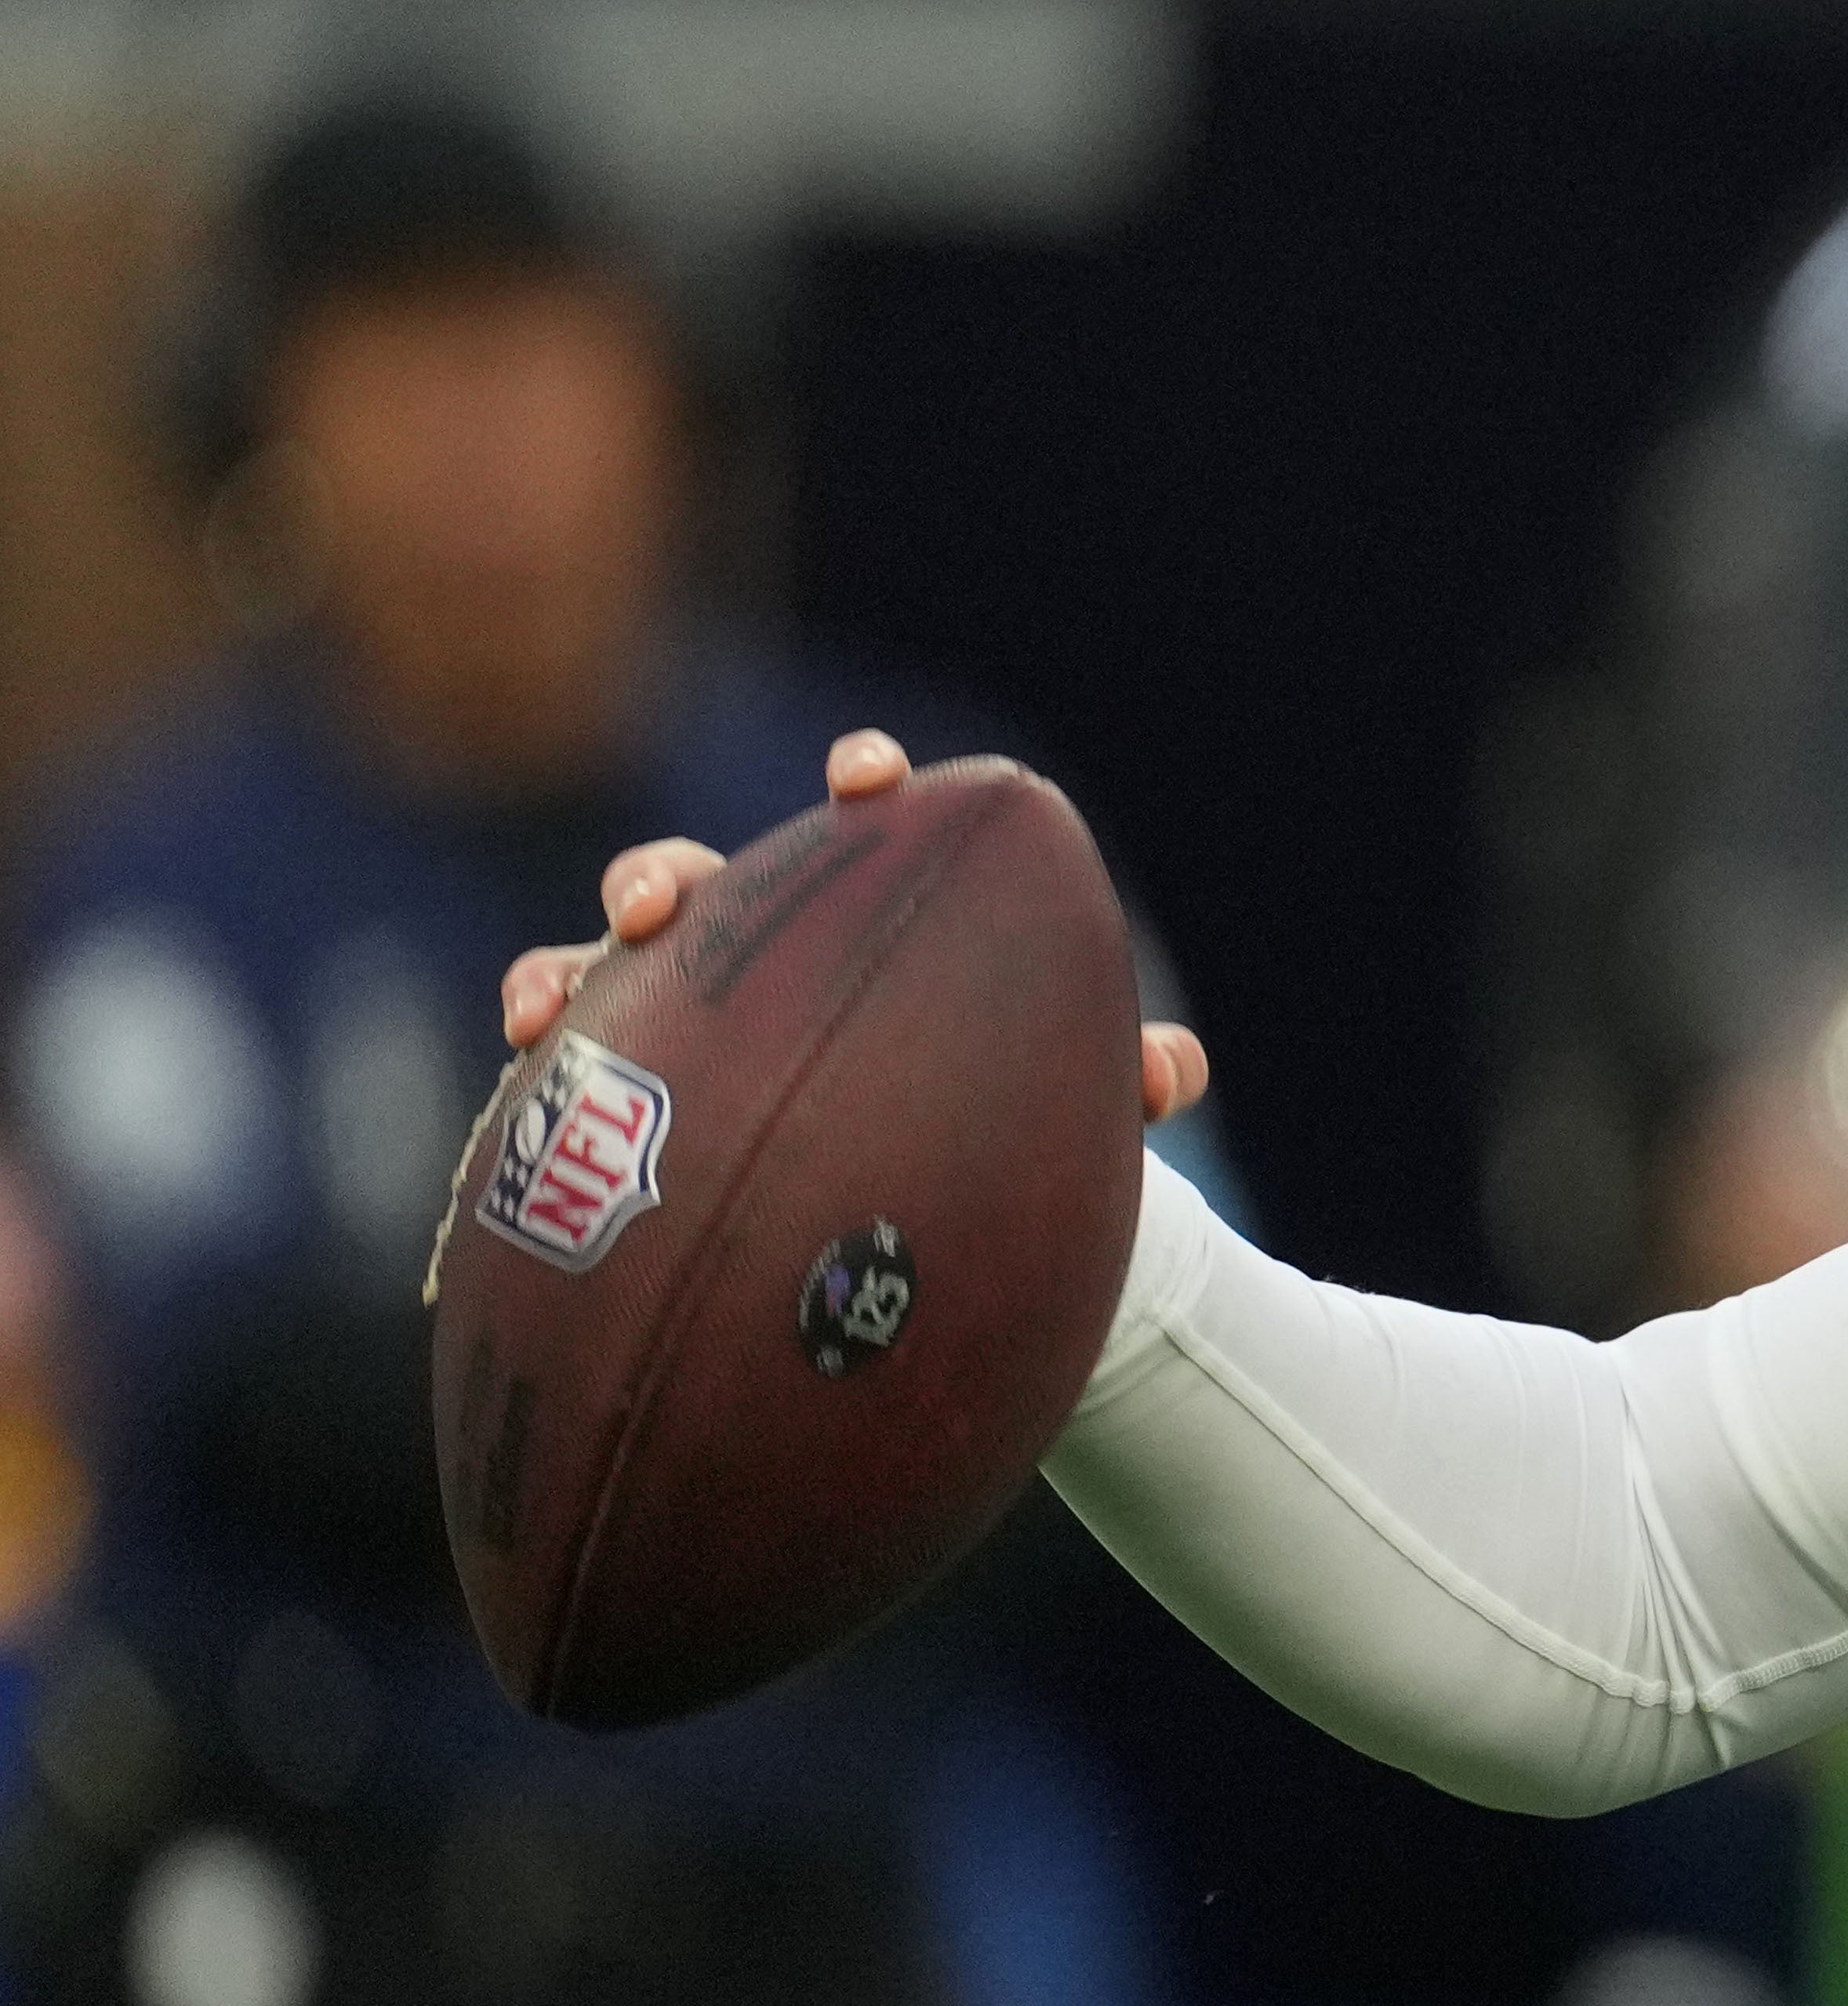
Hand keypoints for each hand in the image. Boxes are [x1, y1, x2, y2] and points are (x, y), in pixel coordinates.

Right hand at [494, 729, 1211, 1121]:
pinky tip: (515, 1114)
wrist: (934, 1227)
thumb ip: (1115, 1079)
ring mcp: (673, 1022)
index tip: (867, 778)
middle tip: (657, 907)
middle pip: (690, 883)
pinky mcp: (620, 1102)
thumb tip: (1173, 1067)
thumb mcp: (1059, 1110)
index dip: (858, 785)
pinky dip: (529, 1088)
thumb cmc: (991, 1128)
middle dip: (661, 880)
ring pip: (596, 976)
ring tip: (544, 1008)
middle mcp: (752, 954)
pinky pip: (555, 1090)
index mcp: (861, 922)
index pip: (859, 826)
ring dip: (563, 976)